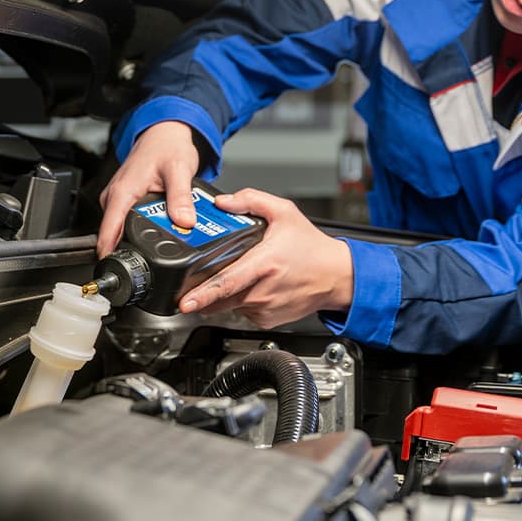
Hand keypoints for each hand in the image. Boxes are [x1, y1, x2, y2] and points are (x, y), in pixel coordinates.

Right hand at [97, 121, 199, 255]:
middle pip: (115, 235)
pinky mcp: (127, 201)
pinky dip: (145, 228)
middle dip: (133, 251)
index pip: (108, 231)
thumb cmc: (167, 146)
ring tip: (164, 245)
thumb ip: (181, 196)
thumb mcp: (178, 169)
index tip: (118, 271)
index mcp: (122, 192)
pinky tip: (161, 229)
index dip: (110, 254)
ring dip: (140, 240)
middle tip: (156, 261)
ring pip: (124, 230)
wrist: (165, 133)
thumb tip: (184, 221)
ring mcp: (120, 200)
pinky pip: (130, 222)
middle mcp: (116, 197)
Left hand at [179, 189, 352, 328]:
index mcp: (264, 264)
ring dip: (225, 294)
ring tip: (241, 276)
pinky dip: (242, 301)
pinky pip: (243, 312)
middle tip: (192, 288)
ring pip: (230, 304)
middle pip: (221, 297)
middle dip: (204, 293)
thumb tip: (223, 202)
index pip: (226, 283)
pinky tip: (255, 287)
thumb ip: (251, 200)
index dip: (202, 294)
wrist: (337, 276)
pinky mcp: (268, 320)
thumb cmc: (313, 248)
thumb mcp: (284, 212)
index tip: (184, 301)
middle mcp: (263, 290)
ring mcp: (265, 308)